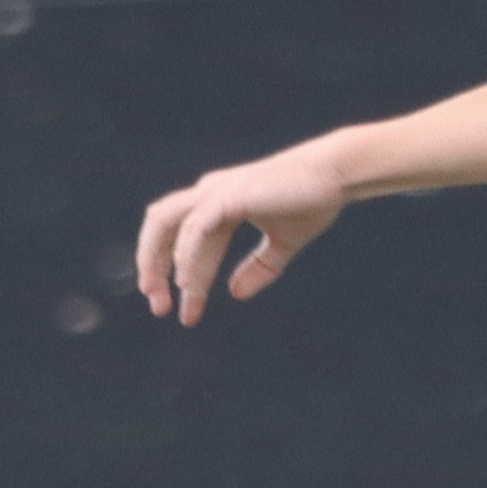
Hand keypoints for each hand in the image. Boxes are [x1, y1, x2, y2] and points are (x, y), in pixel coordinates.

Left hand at [133, 140, 353, 325]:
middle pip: (161, 226)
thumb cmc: (313, 201)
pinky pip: (196, 230)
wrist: (335, 175)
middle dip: (152, 265)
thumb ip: (259, 268)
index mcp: (218, 201)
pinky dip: (188, 256)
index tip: (184, 312)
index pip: (184, 239)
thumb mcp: (283, 244)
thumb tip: (235, 293)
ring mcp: (216, 191)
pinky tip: (189, 283)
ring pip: (168, 226)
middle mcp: (209, 193)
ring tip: (167, 299)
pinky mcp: (228, 196)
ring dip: (160, 264)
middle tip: (158, 306)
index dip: (180, 276)